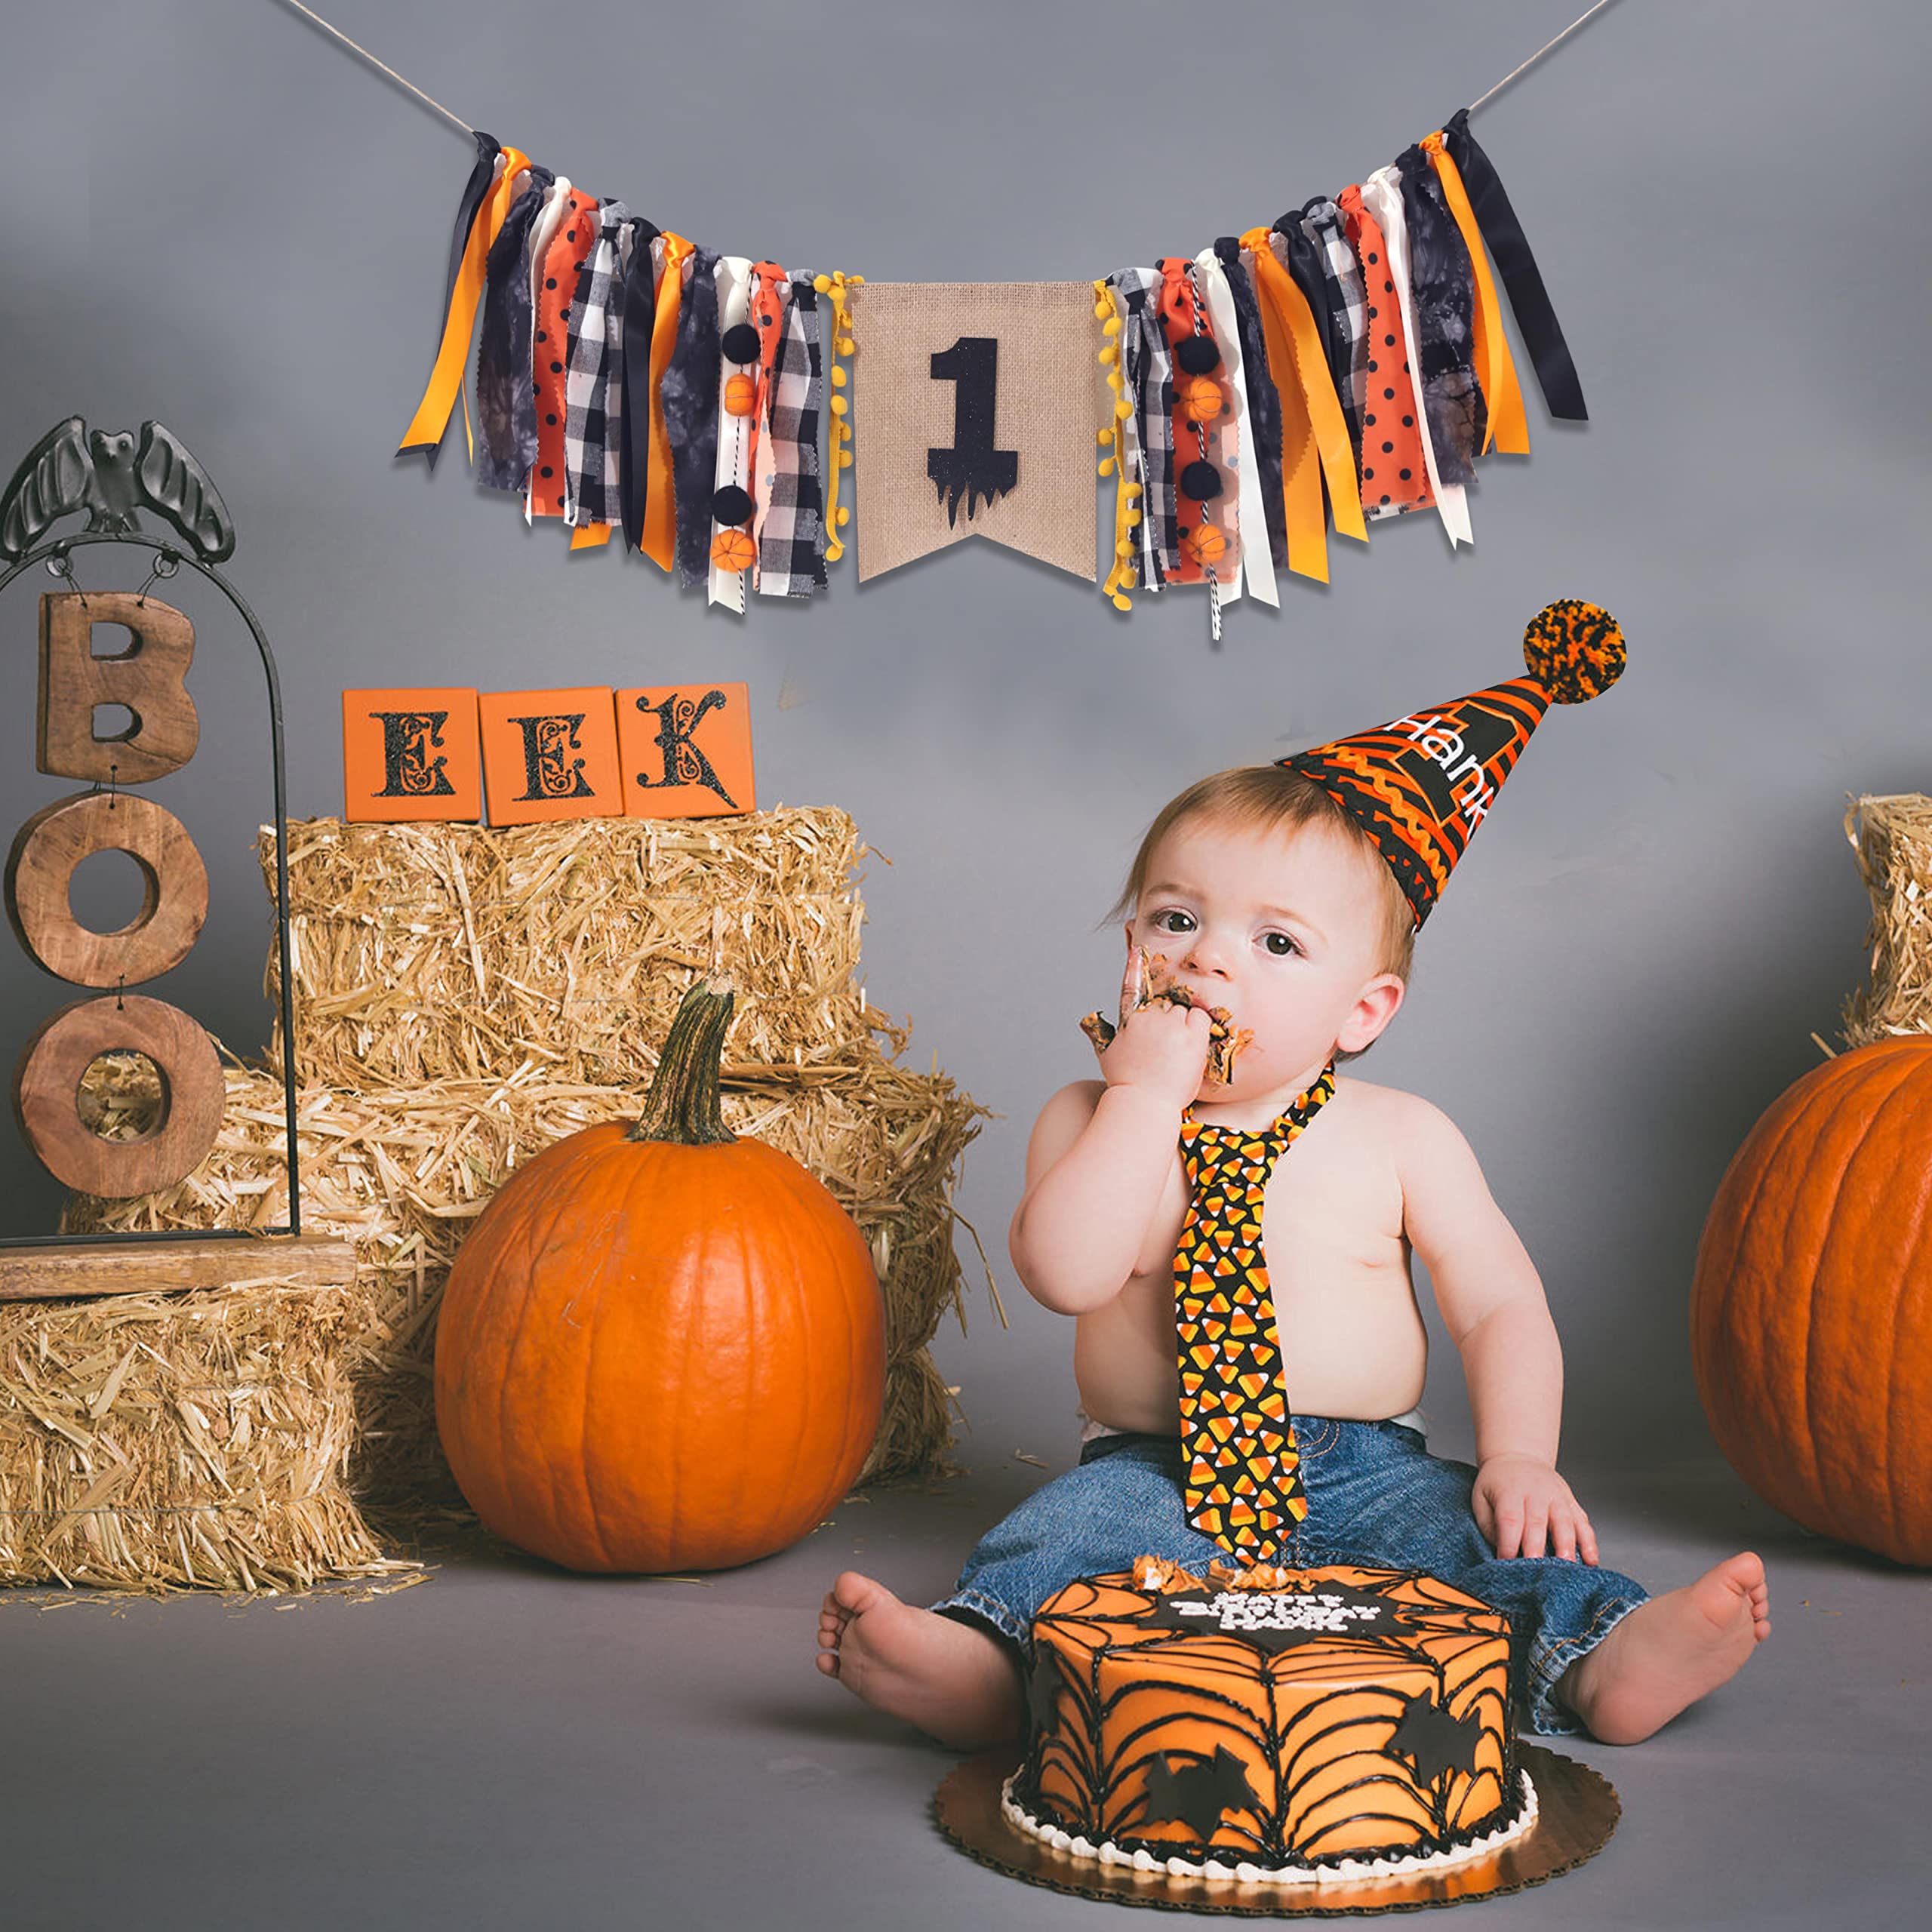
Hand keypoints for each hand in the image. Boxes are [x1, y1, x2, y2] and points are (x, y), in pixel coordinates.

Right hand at [1093, 943, 1210, 1110]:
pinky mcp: (1190, 1035)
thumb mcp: (1108, 1054)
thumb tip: (1089, 1022)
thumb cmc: (1126, 1083)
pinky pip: (1201, 1021)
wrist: (1144, 1103)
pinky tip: (1190, 1049)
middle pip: (1166, 1004)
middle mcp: (1149, 1017)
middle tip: (1167, 1047)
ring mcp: (1171, 1025)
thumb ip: (1102, 1033)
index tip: (1136, 951)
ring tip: (1178, 1053)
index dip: (1133, 967)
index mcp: (1130, 1019)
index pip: (1131, 986)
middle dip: (1169, 1020)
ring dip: (1185, 1027)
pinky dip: (1199, 1031)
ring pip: (1185, 1012)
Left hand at [1471, 1453, 1597, 1563]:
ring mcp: (1557, 1496)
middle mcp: (1535, 1493)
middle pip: (1537, 1522)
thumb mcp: (1481, 1497)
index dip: (1509, 1542)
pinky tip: (1591, 1560)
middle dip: (1537, 1548)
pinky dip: (1589, 1542)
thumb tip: (1502, 1550)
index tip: (1506, 1562)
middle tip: (1536, 1571)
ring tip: (1568, 1566)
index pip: (1510, 1519)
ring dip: (1567, 1546)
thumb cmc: (1497, 1483)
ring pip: (1564, 1522)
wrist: (1518, 1456)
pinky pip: (1583, 1522)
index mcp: (1510, 1491)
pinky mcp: (1571, 1502)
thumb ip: (1489, 1525)